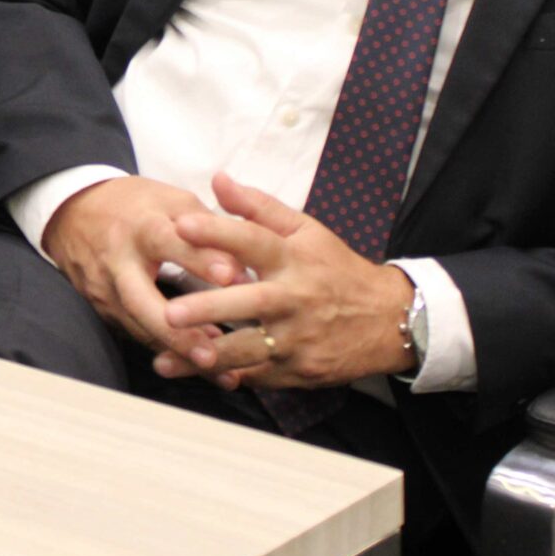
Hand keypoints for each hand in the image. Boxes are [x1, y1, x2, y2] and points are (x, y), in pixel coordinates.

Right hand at [40, 175, 244, 360]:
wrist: (73, 212)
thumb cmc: (136, 205)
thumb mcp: (170, 200)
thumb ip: (207, 229)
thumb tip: (244, 268)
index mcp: (140, 226)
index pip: (169, 241)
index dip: (199, 258)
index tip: (231, 276)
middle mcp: (118, 261)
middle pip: (141, 300)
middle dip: (177, 331)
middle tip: (213, 352)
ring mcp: (105, 290)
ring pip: (139, 327)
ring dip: (177, 350)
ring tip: (217, 368)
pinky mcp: (101, 310)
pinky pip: (136, 334)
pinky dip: (166, 350)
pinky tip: (195, 362)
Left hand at [151, 172, 417, 390]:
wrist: (387, 320)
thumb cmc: (336, 269)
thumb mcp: (305, 231)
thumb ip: (258, 207)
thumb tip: (218, 179)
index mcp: (293, 258)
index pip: (254, 240)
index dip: (218, 231)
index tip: (182, 225)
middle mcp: (295, 299)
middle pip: (249, 303)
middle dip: (208, 309)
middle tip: (169, 313)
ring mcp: (297, 339)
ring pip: (248, 350)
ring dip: (206, 356)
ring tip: (167, 358)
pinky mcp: (298, 371)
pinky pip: (257, 376)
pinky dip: (226, 376)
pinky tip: (193, 374)